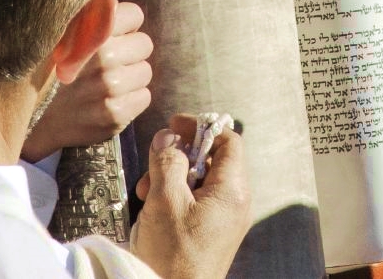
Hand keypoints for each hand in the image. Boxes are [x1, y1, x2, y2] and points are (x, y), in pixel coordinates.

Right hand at [22, 0, 152, 159]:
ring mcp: (109, 88)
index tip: (107, 35)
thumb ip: (90, 1)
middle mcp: (102, 57)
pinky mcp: (115, 116)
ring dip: (130, 76)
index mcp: (90, 29)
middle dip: (129, 51)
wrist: (28, 120)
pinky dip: (130, 99)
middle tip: (106, 62)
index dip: (122, 25)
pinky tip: (107, 100)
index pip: (135, 14)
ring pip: (145, 72)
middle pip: (145, 44)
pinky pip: (144, 97)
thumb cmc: (47, 68)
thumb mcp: (62, 30)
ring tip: (105, 82)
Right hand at [132, 115, 251, 278]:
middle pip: (211, 160)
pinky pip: (197, 201)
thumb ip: (167, 160)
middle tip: (152, 168)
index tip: (174, 126)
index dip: (201, 127)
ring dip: (171, 178)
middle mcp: (235, 203)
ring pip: (200, 181)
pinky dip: (175, 197)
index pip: (229, 140)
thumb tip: (168, 136)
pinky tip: (154, 209)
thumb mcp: (164, 199)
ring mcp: (225, 219)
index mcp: (232, 190)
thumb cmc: (173, 255)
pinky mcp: (213, 232)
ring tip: (146, 193)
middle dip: (178, 157)